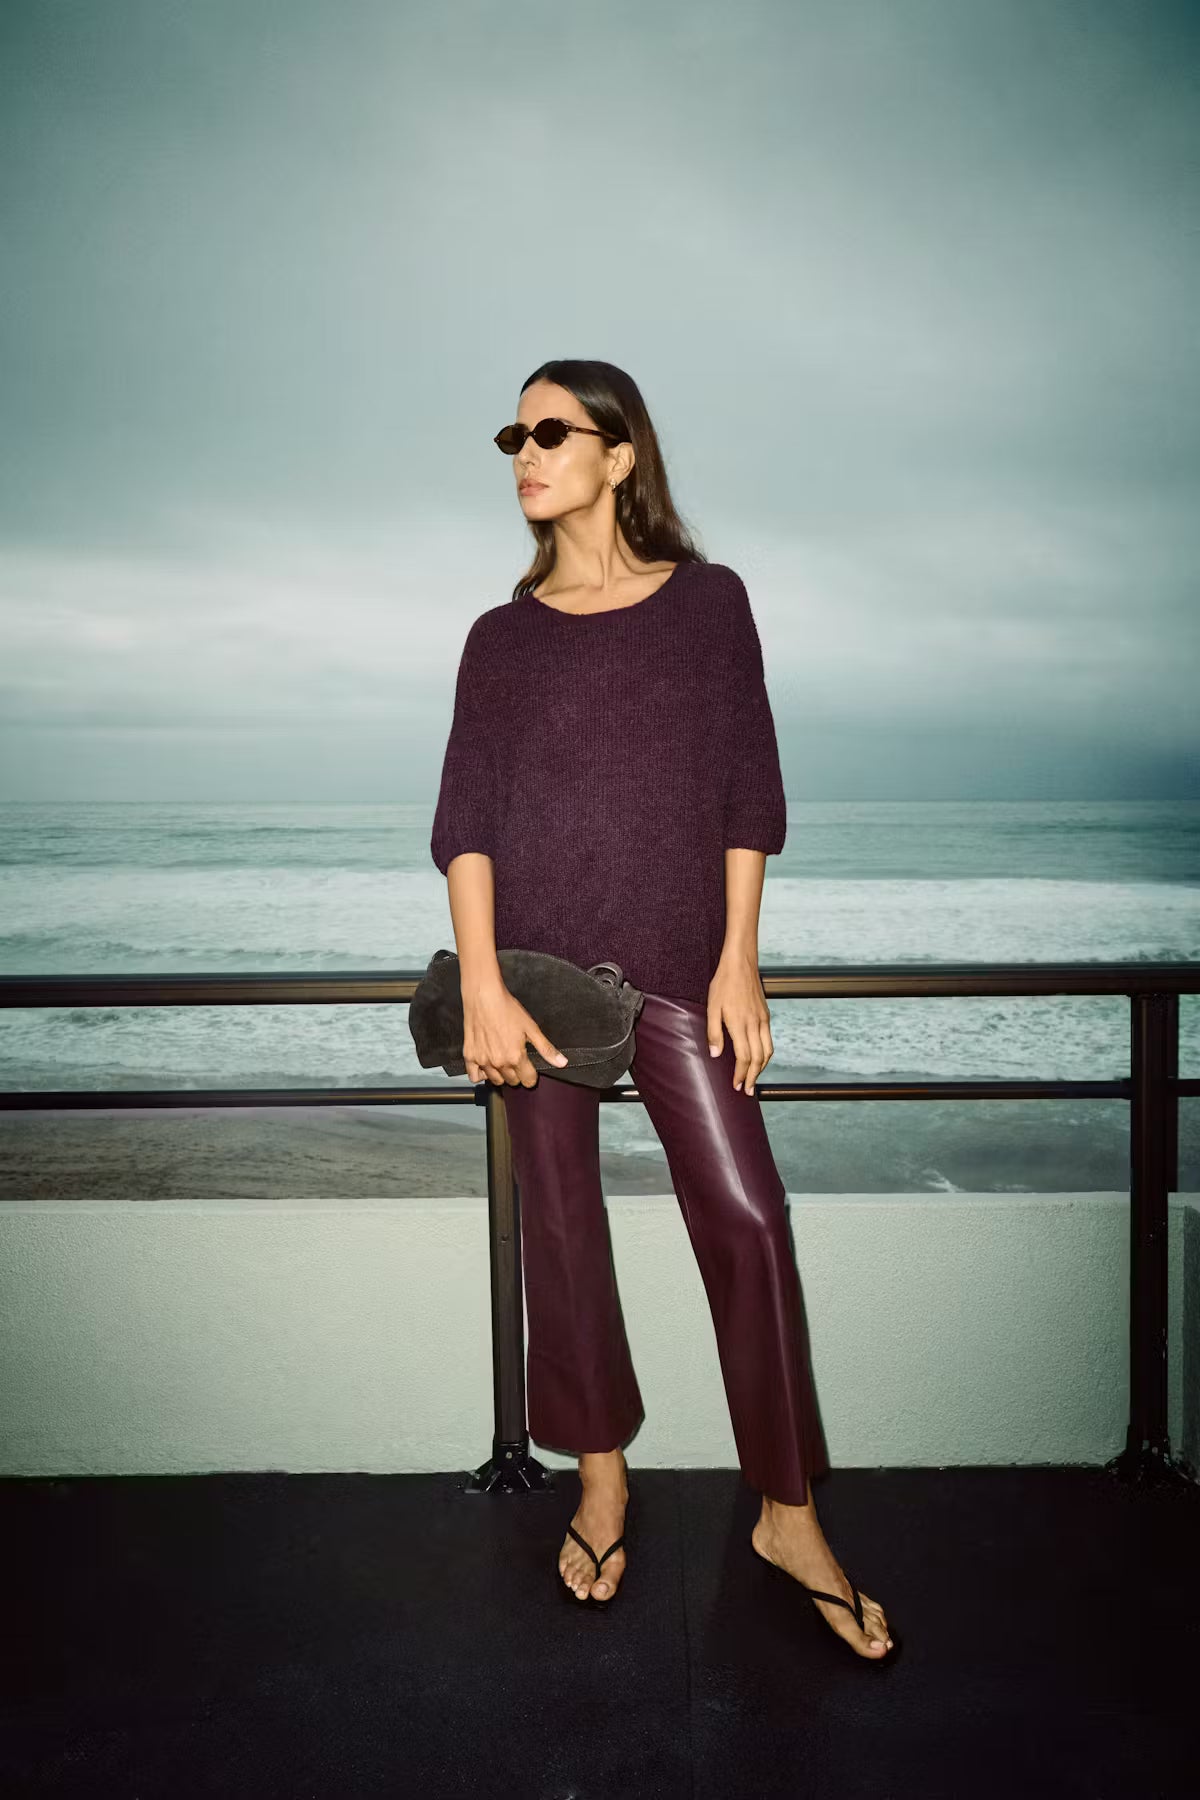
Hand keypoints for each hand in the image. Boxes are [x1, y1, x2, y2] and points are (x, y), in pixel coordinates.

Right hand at [462, 977, 567, 1086]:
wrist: (484, 997)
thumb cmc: (507, 1009)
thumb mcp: (531, 1028)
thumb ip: (546, 1048)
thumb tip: (562, 1063)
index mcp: (515, 1057)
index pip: (528, 1081)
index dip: (531, 1074)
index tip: (530, 1067)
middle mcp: (499, 1062)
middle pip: (512, 1081)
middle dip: (517, 1073)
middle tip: (516, 1059)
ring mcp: (483, 1061)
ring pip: (495, 1081)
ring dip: (501, 1074)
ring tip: (503, 1059)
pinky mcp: (470, 1056)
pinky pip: (475, 1076)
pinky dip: (481, 1074)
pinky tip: (487, 1063)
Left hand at [706, 949, 773, 1095]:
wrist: (741, 963)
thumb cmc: (723, 984)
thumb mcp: (712, 1007)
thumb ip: (713, 1032)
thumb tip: (715, 1054)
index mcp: (739, 1024)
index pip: (743, 1057)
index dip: (740, 1074)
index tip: (736, 1085)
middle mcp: (754, 1024)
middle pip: (758, 1059)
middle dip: (752, 1077)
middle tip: (747, 1090)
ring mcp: (762, 1020)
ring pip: (767, 1051)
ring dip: (762, 1068)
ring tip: (754, 1079)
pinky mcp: (766, 1015)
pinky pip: (769, 1040)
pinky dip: (766, 1054)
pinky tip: (760, 1058)